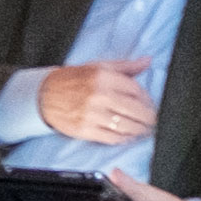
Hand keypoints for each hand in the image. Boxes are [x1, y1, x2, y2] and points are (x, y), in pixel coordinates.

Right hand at [38, 57, 156, 143]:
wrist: (45, 95)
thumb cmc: (74, 80)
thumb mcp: (99, 67)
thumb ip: (125, 66)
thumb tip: (147, 61)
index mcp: (104, 77)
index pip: (136, 90)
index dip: (148, 100)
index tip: (151, 105)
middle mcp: (99, 95)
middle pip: (135, 110)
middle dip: (149, 118)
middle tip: (154, 121)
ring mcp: (92, 114)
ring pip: (126, 126)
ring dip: (139, 130)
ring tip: (145, 130)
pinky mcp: (85, 130)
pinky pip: (111, 137)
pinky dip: (123, 139)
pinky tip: (128, 137)